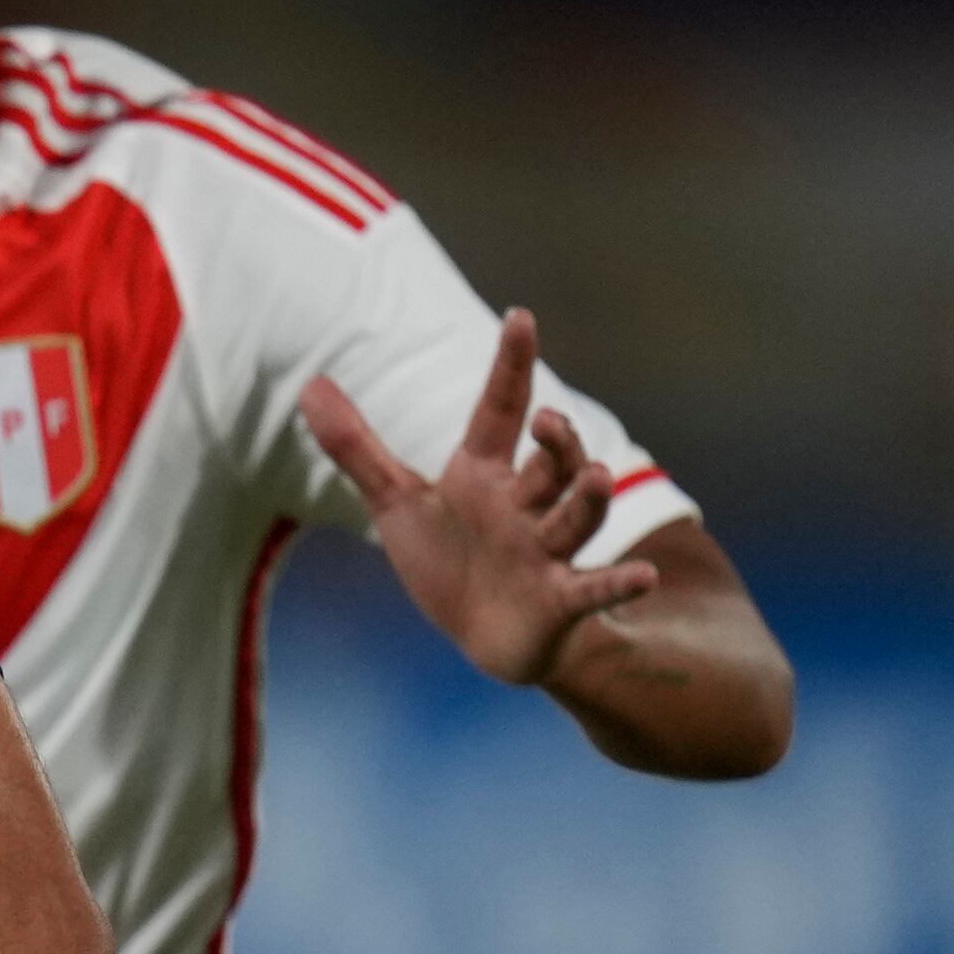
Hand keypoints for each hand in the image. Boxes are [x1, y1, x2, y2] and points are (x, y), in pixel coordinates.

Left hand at [300, 308, 658, 683]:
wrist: (484, 636)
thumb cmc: (448, 561)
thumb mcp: (397, 502)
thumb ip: (356, 448)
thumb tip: (310, 387)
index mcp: (485, 475)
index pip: (501, 409)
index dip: (511, 366)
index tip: (520, 317)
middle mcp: (525, 506)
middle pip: (551, 464)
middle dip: (557, 443)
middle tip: (548, 422)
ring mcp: (547, 551)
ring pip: (577, 518)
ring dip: (589, 499)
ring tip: (594, 476)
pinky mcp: (561, 599)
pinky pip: (596, 589)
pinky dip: (619, 584)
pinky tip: (643, 578)